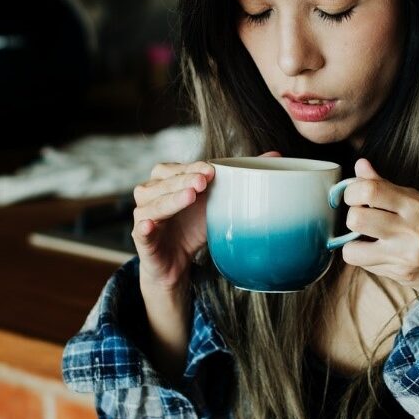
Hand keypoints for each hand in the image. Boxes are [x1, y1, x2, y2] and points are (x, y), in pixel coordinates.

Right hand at [132, 151, 281, 292]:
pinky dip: (144, 225)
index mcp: (168, 180)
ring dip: (169, 199)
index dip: (193, 168)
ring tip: (189, 197)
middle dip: (183, 180)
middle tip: (203, 182)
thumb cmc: (194, 227)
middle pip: (163, 182)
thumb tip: (277, 155)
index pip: (177, 168)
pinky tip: (150, 223)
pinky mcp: (142, 240)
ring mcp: (144, 216)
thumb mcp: (220, 203)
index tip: (212, 170)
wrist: (178, 263)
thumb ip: (242, 178)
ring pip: (152, 203)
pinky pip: (140, 230)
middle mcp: (152, 194)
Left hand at [340, 158, 418, 312]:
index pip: (370, 190)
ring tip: (365, 240)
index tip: (353, 196)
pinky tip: (378, 254)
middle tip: (360, 218)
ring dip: (353, 244)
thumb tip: (360, 166)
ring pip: (352, 249)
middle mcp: (409, 228)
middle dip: (351, 217)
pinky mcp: (400, 274)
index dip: (351, 192)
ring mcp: (404, 254)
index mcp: (414, 204)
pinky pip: (364, 265)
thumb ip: (386, 186)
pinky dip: (365, 259)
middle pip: (356, 218)